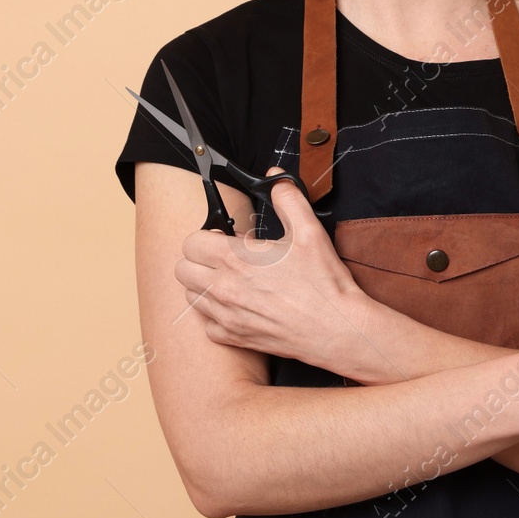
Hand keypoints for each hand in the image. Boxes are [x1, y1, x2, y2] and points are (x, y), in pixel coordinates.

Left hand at [173, 167, 370, 372]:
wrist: (336, 329)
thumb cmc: (323, 283)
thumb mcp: (309, 231)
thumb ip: (287, 198)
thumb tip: (274, 179)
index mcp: (235, 259)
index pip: (190, 242)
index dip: (206, 236)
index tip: (225, 238)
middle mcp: (223, 289)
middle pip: (182, 270)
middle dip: (199, 259)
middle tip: (225, 257)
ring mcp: (226, 316)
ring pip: (190, 297)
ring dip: (204, 285)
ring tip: (231, 280)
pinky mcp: (233, 338)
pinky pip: (207, 324)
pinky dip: (216, 315)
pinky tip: (239, 306)